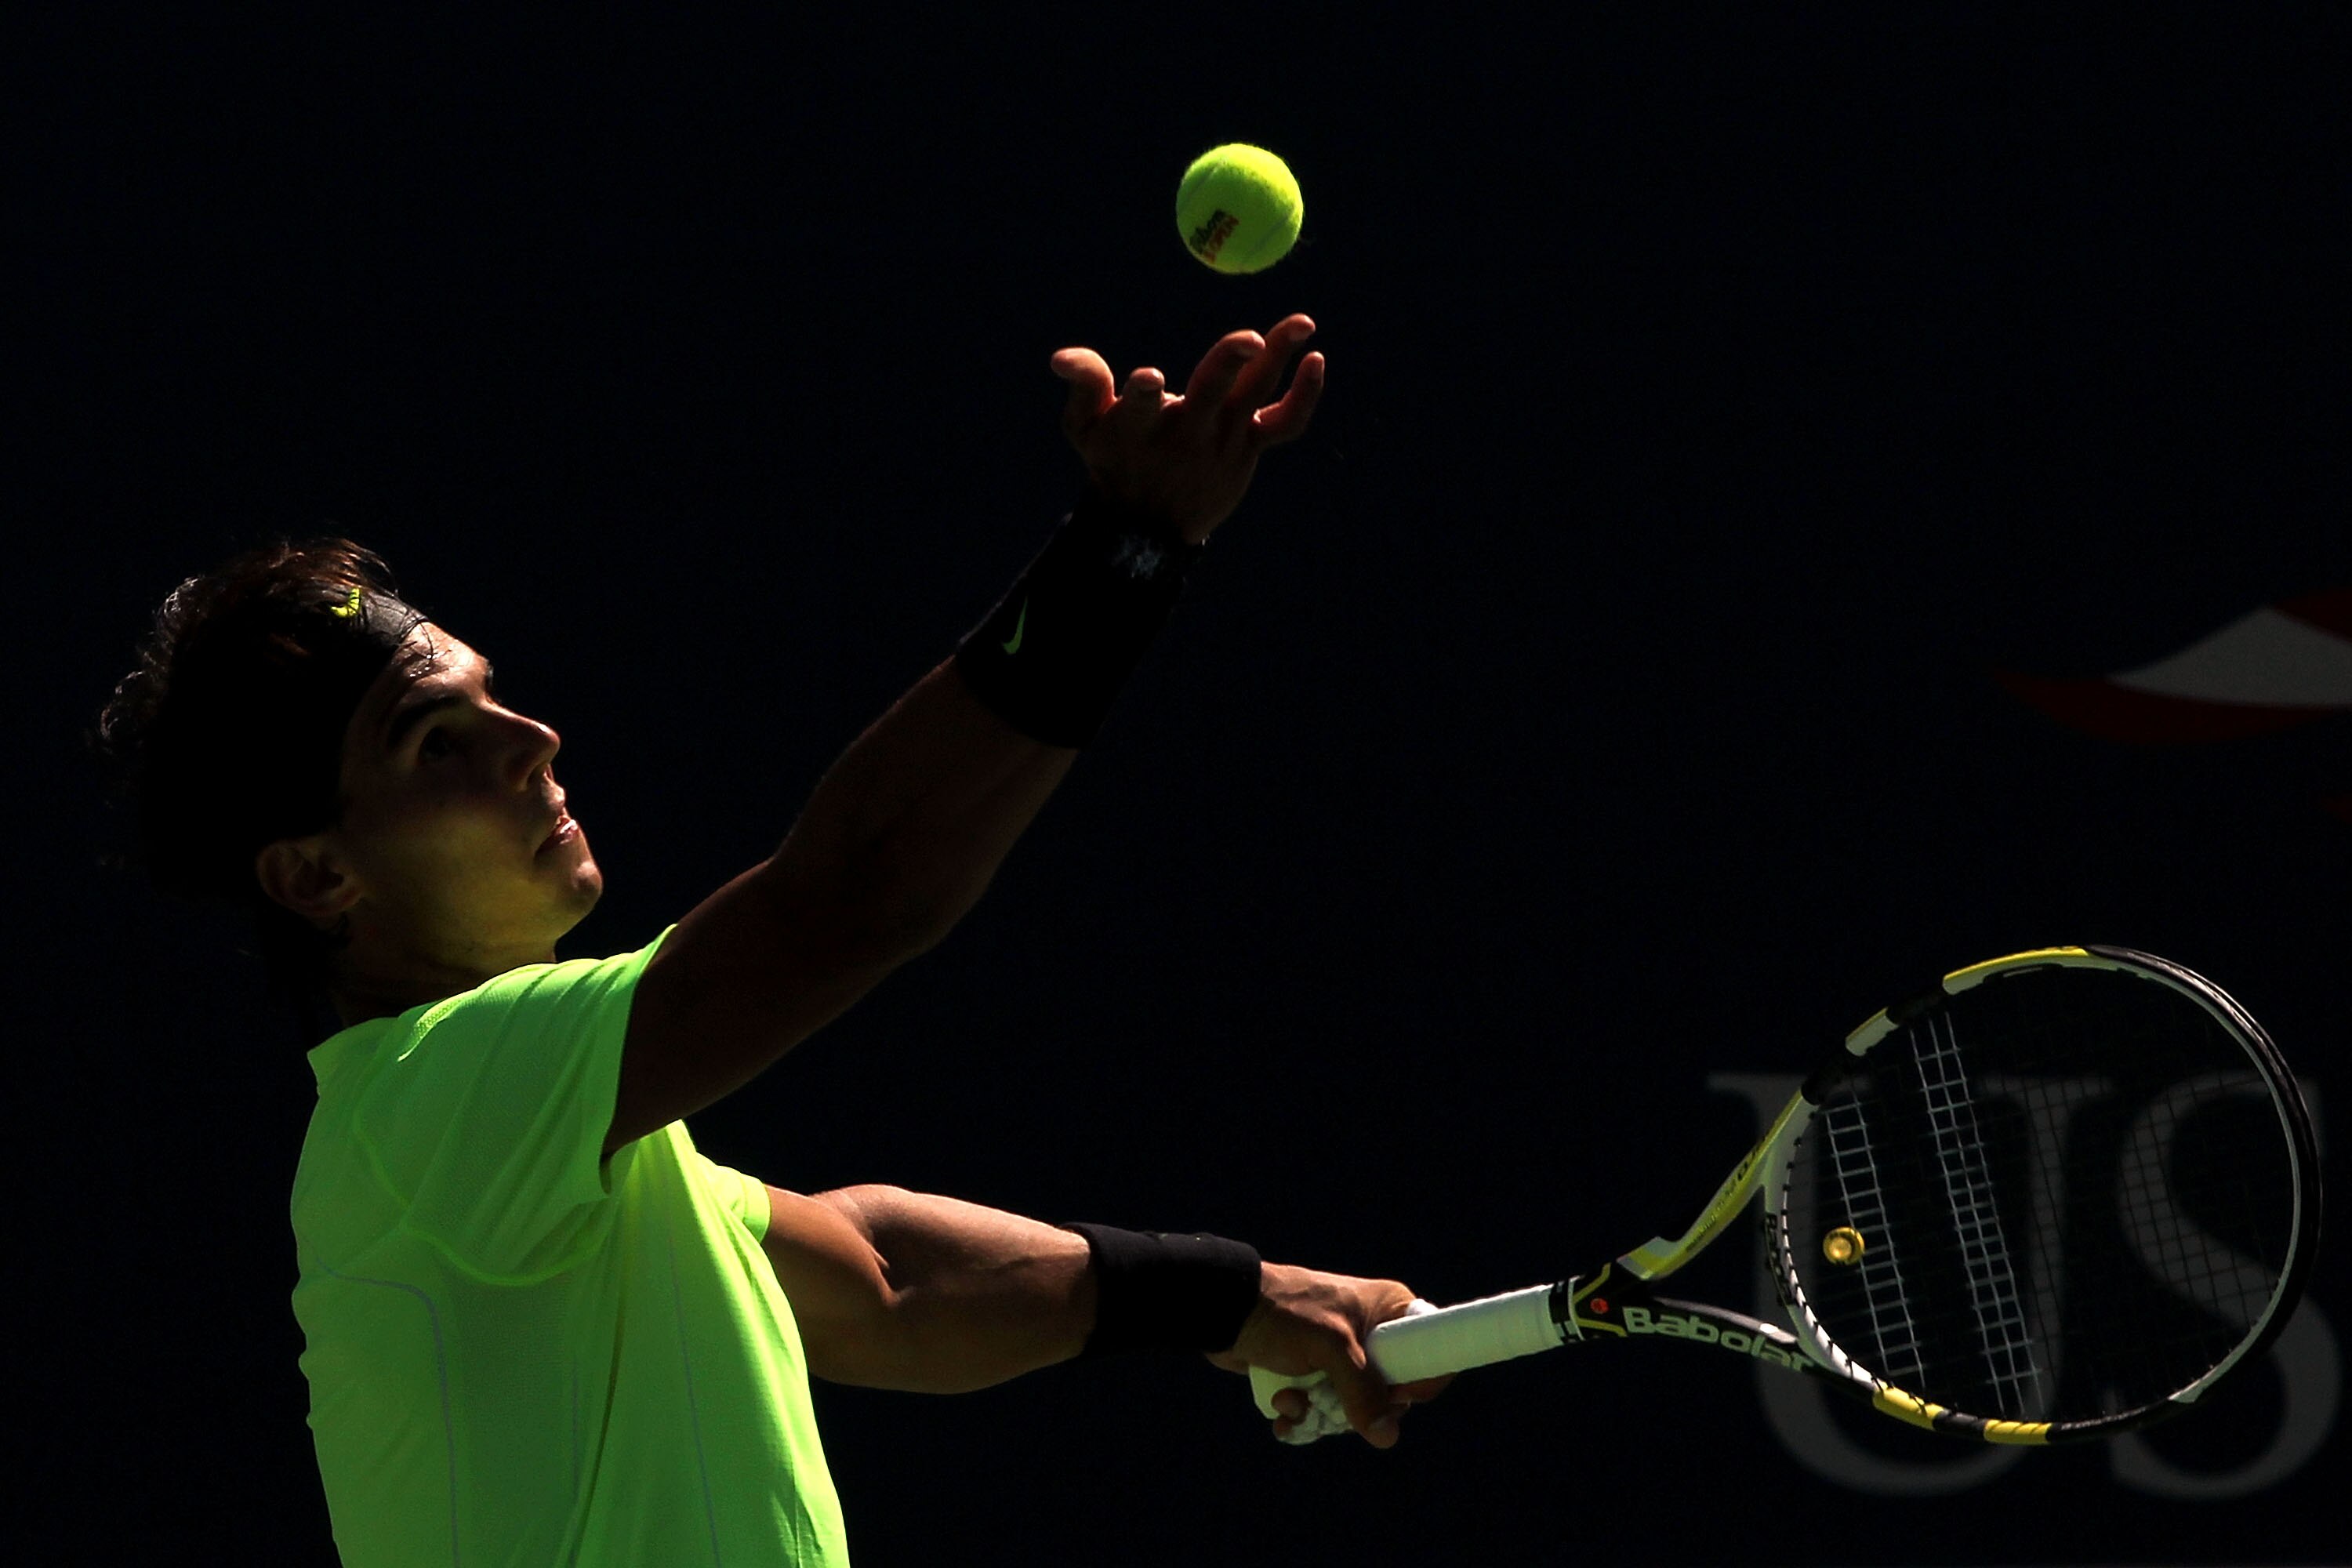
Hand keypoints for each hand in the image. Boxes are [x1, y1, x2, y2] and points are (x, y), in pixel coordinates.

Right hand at [1049, 314, 1325, 544]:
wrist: (1150, 524)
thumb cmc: (1113, 459)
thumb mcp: (1084, 427)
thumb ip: (1083, 386)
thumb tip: (1061, 358)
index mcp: (1136, 427)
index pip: (1138, 407)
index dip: (1142, 393)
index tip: (1148, 379)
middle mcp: (1183, 434)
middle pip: (1210, 393)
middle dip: (1227, 365)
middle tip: (1249, 339)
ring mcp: (1221, 441)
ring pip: (1254, 396)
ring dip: (1279, 359)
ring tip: (1302, 322)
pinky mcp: (1249, 446)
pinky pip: (1284, 422)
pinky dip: (1305, 395)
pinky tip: (1315, 359)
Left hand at [1207, 1262, 1452, 1448]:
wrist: (1224, 1310)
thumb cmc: (1284, 1314)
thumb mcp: (1331, 1349)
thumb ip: (1362, 1392)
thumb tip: (1386, 1438)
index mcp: (1388, 1311)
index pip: (1430, 1354)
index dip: (1414, 1383)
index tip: (1389, 1395)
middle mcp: (1371, 1334)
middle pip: (1389, 1396)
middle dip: (1353, 1410)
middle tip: (1326, 1401)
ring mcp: (1343, 1357)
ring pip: (1354, 1410)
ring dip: (1320, 1415)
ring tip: (1290, 1399)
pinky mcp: (1315, 1374)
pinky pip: (1325, 1412)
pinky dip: (1304, 1418)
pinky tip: (1281, 1409)